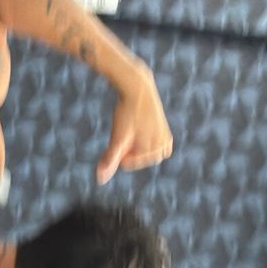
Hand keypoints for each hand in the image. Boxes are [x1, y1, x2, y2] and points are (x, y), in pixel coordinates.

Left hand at [98, 63, 172, 183]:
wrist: (138, 87)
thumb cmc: (126, 112)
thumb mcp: (117, 137)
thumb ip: (111, 159)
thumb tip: (100, 180)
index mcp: (155, 149)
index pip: (127, 163)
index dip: (119, 150)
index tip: (121, 134)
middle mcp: (164, 145)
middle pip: (137, 158)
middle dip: (129, 148)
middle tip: (128, 129)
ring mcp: (166, 138)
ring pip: (144, 152)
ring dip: (136, 144)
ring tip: (134, 127)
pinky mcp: (165, 130)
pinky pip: (152, 145)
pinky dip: (144, 141)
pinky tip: (140, 128)